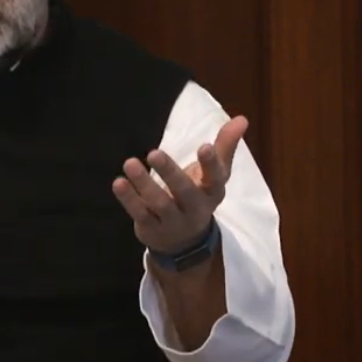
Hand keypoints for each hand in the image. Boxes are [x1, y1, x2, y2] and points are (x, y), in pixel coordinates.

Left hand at [112, 116, 248, 251]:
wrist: (184, 243)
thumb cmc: (198, 196)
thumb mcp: (214, 175)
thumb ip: (225, 146)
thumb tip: (242, 118)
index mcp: (212, 191)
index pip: (215, 178)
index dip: (211, 163)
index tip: (204, 146)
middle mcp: (195, 208)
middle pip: (184, 191)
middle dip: (170, 173)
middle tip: (154, 153)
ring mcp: (173, 221)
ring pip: (159, 203)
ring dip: (144, 184)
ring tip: (129, 163)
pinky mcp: (152, 229)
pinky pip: (140, 214)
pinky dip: (129, 199)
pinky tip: (118, 183)